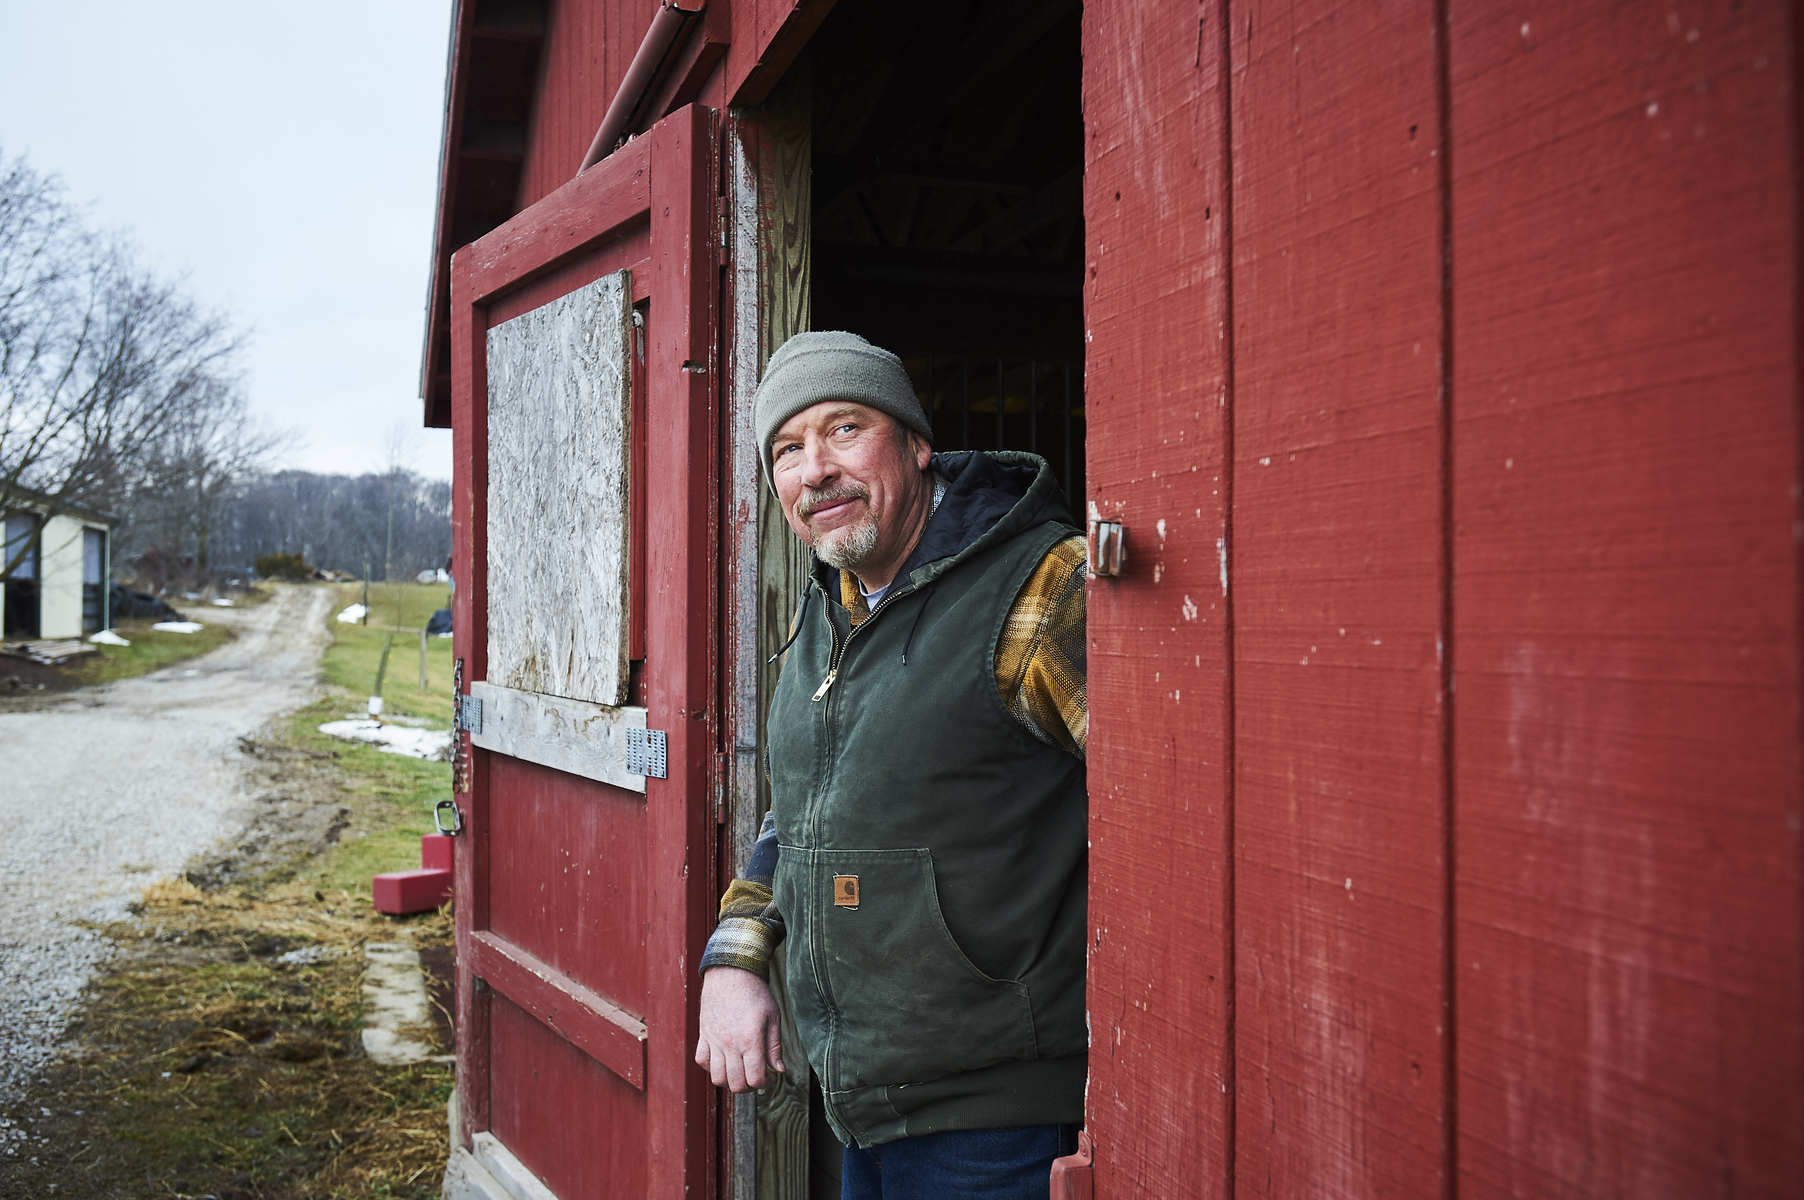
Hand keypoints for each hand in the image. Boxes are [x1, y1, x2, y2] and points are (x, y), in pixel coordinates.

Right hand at [694, 966, 785, 1092]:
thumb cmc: (755, 993)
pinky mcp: (704, 1034)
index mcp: (750, 1040)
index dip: (765, 1084)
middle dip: (748, 1086)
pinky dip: (711, 1066)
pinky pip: (701, 1061)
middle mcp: (730, 1044)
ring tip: (739, 1070)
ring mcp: (714, 1040)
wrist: (731, 972)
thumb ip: (775, 1047)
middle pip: (736, 1084)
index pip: (755, 1079)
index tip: (769, 1076)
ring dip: (729, 1080)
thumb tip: (778, 1070)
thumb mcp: (773, 1017)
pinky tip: (723, 1059)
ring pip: (717, 1078)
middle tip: (755, 1076)